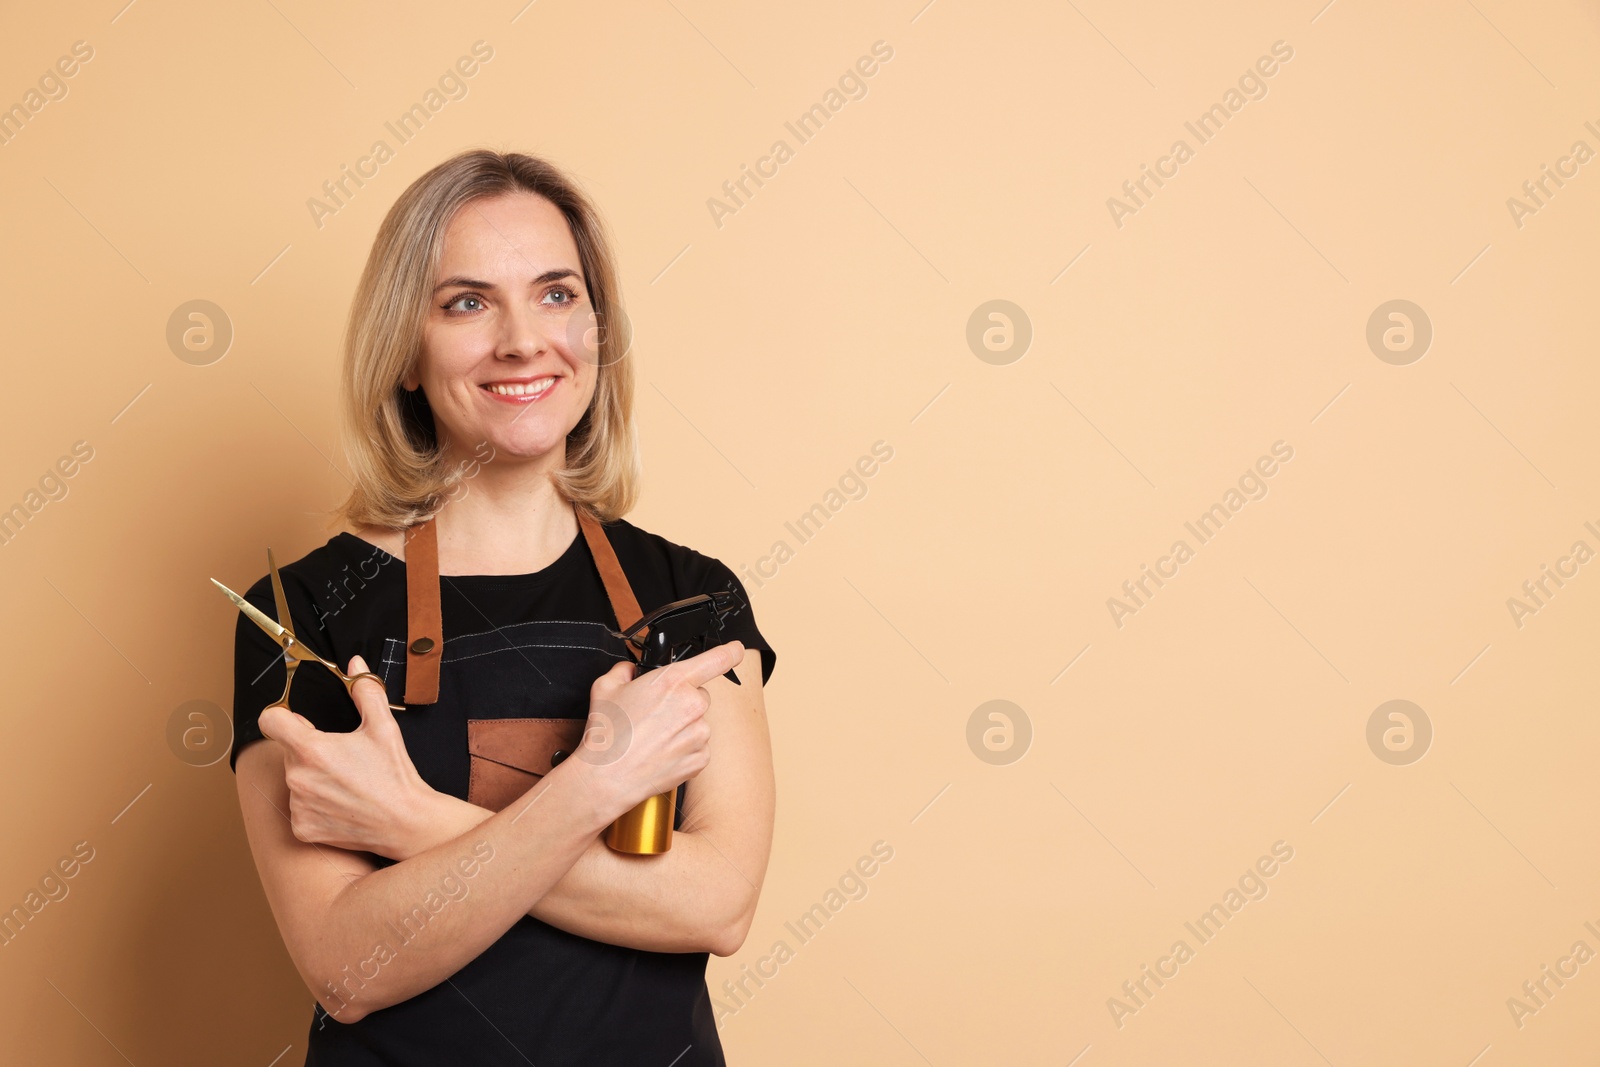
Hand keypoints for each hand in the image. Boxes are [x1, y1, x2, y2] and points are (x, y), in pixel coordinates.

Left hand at [257, 654, 432, 855]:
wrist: (405, 822)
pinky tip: (341, 805)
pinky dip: (315, 806)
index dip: (283, 716)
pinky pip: (300, 809)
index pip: (270, 720)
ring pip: (295, 781)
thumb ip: (365, 690)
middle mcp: (297, 778)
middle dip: (309, 750)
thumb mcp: (384, 727)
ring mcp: (298, 806)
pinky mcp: (303, 829)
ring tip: (345, 784)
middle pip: (289, 752)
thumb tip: (355, 664)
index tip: (299, 723)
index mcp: (311, 749)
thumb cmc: (394, 775)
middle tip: (342, 759)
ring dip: (312, 778)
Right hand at [574, 640, 744, 821]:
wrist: (608, 777)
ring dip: (682, 727)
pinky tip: (661, 753)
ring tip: (653, 738)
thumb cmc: (609, 734)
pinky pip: (698, 747)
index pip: (716, 660)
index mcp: (673, 681)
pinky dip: (683, 749)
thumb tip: (629, 670)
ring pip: (698, 723)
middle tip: (655, 715)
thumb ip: (624, 670)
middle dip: (681, 702)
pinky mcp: (701, 758)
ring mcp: (699, 733)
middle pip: (698, 695)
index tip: (736, 649)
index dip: (730, 651)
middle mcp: (692, 705)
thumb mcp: (605, 687)